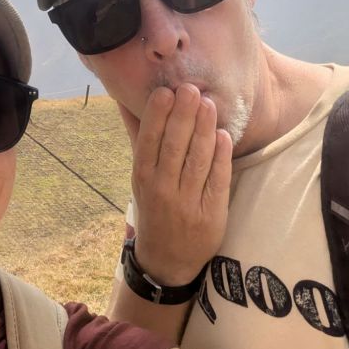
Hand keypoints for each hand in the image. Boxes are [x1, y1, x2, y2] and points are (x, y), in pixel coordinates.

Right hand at [118, 85, 231, 285]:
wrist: (167, 259)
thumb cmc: (153, 208)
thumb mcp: (139, 177)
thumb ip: (138, 138)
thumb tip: (125, 101)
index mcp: (142, 177)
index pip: (148, 141)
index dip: (157, 115)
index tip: (165, 90)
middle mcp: (162, 189)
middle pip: (173, 146)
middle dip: (183, 116)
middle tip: (191, 88)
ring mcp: (187, 202)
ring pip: (196, 160)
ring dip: (203, 129)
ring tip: (209, 103)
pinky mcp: (211, 213)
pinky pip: (217, 179)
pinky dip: (220, 156)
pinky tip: (223, 135)